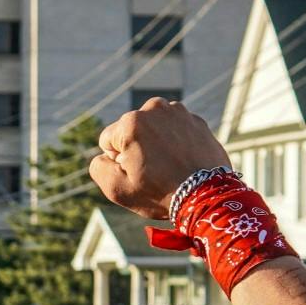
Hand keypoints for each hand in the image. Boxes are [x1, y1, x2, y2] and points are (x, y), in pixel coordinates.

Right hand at [90, 98, 230, 219]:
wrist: (207, 196)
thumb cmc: (160, 193)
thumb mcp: (116, 189)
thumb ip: (98, 167)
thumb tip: (104, 155)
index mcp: (130, 122)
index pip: (108, 140)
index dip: (116, 161)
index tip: (134, 173)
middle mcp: (154, 108)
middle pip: (131, 131)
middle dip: (136, 148)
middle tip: (152, 171)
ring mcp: (179, 112)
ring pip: (154, 128)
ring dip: (156, 143)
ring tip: (168, 166)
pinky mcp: (196, 121)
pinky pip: (176, 130)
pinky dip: (175, 142)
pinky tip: (182, 161)